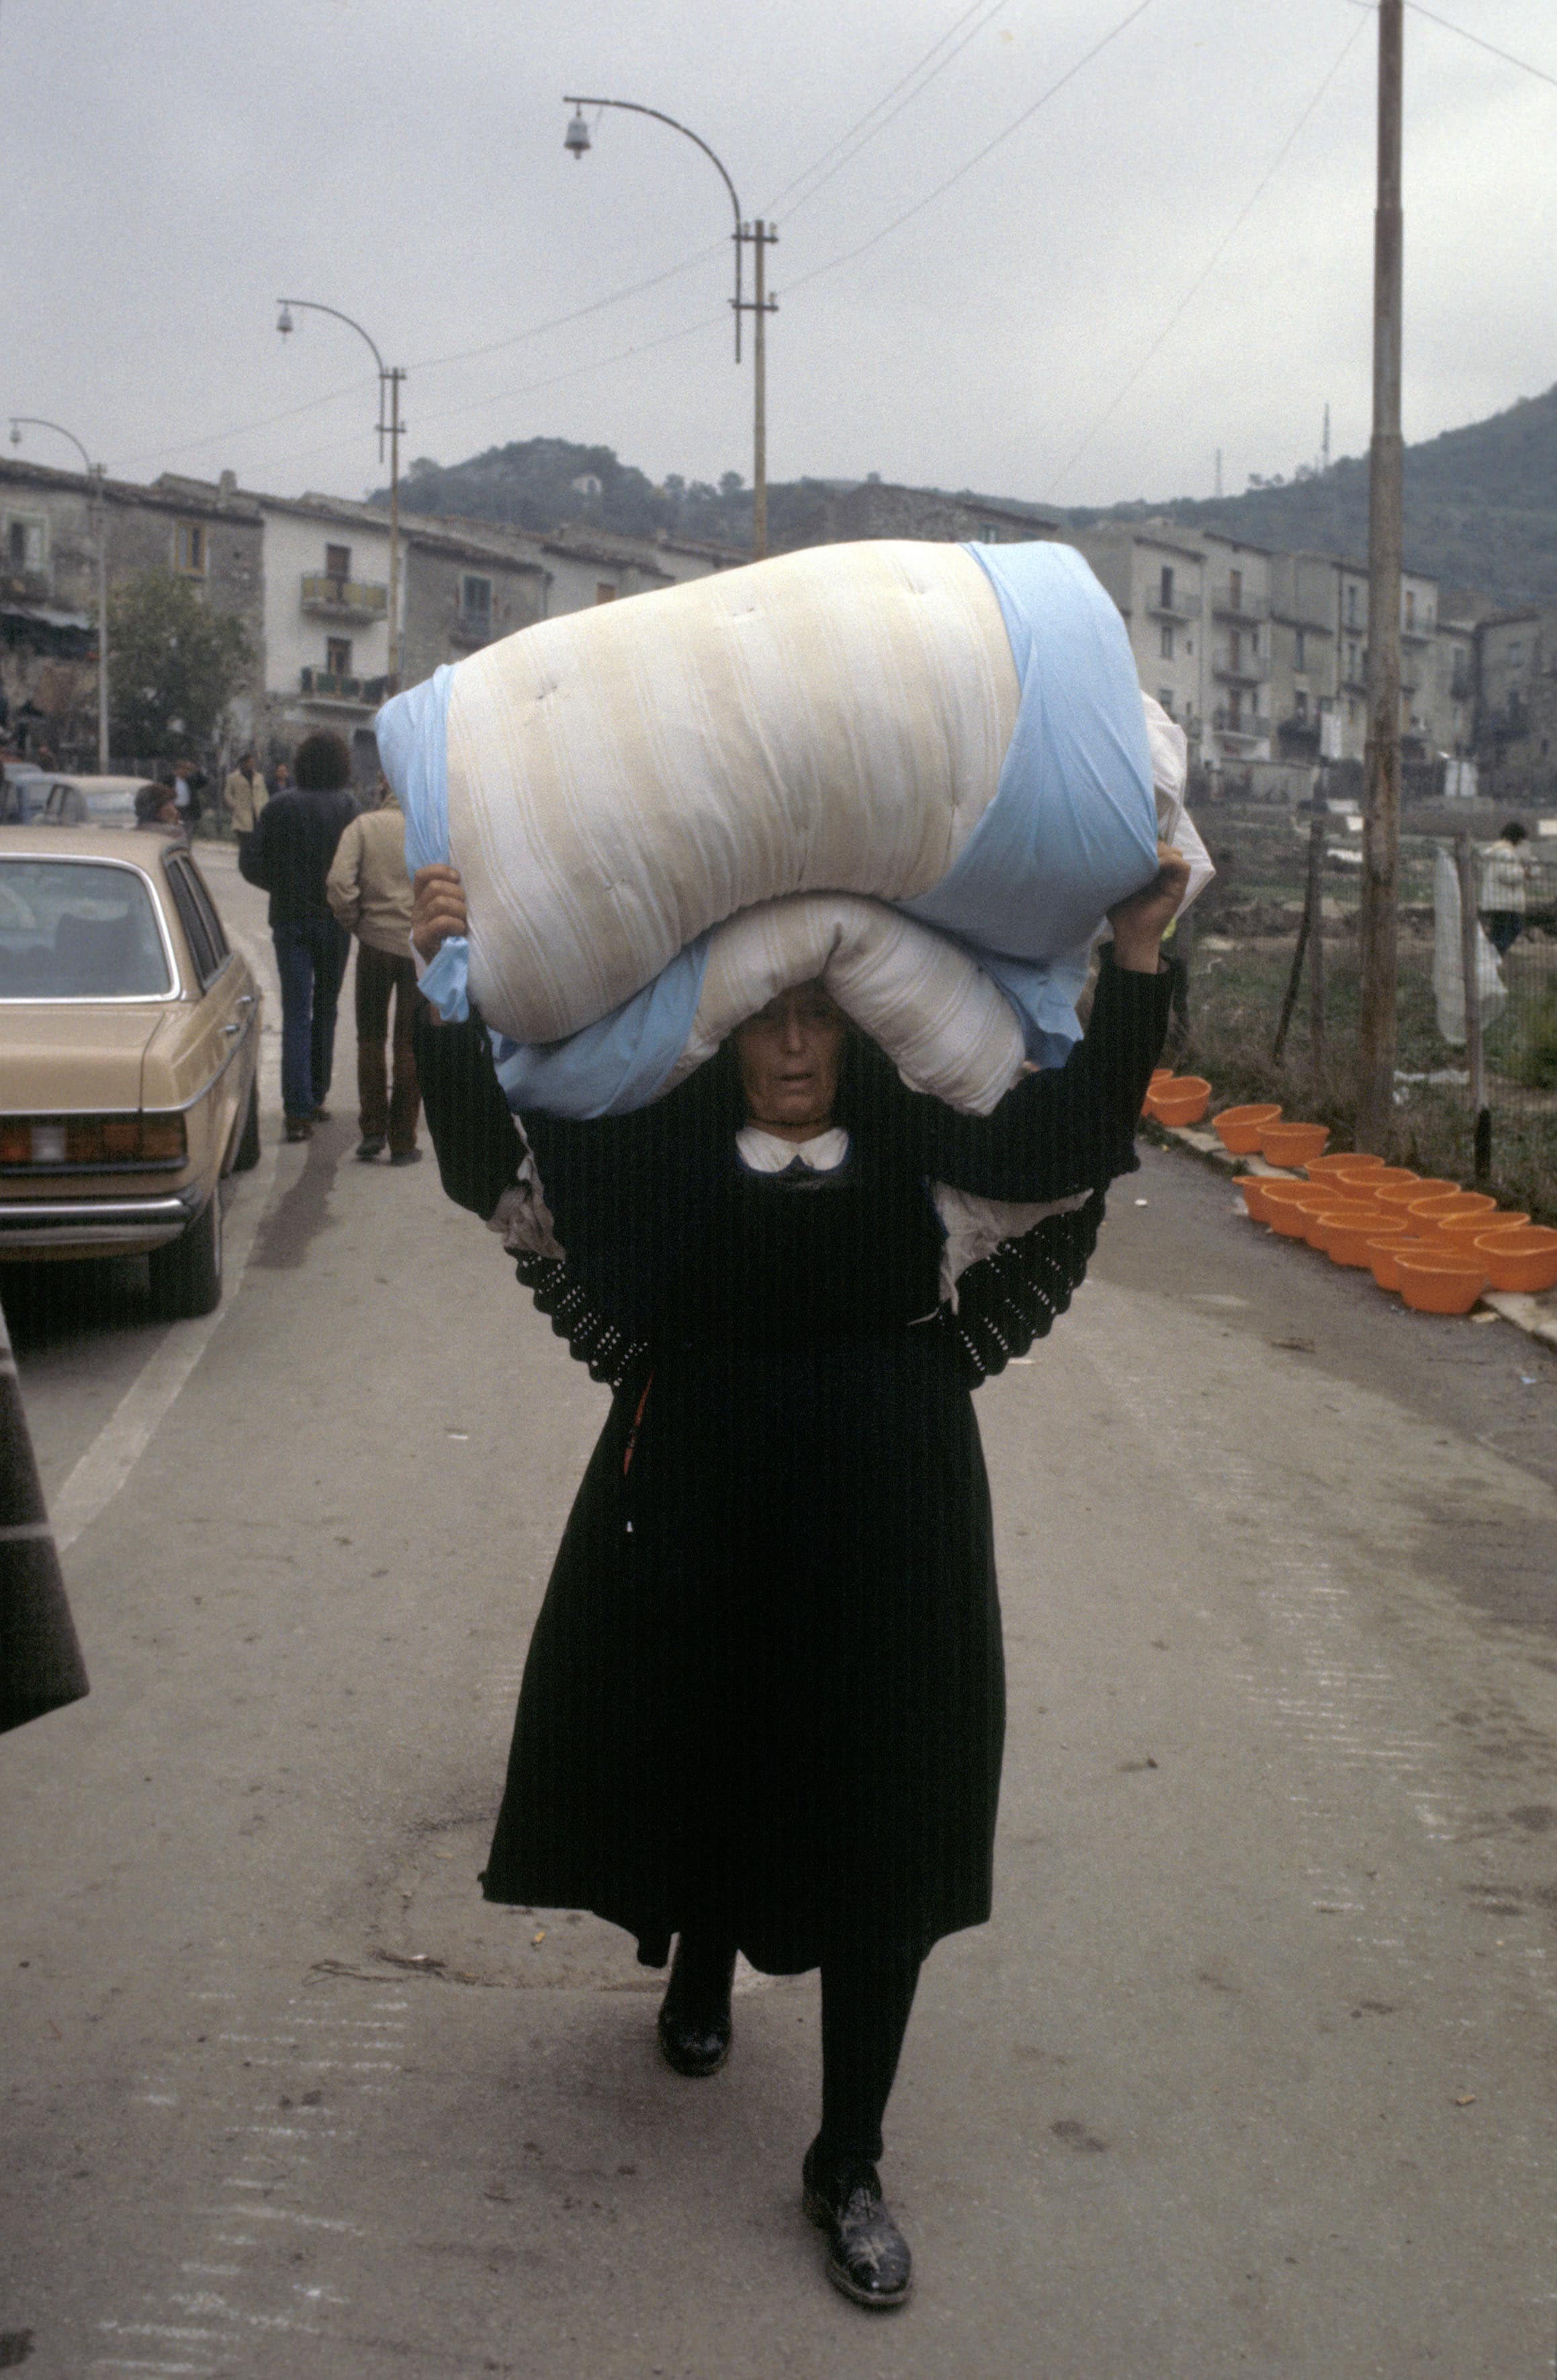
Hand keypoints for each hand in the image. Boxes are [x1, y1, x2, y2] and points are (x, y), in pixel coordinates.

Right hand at [412, 864, 467, 961]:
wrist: (449, 968)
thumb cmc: (456, 935)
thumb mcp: (453, 910)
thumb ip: (451, 894)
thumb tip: (460, 875)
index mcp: (422, 900)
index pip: (422, 875)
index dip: (441, 871)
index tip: (457, 878)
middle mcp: (417, 910)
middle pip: (435, 887)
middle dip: (457, 894)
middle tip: (464, 908)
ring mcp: (418, 925)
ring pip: (439, 902)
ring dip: (459, 910)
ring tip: (463, 922)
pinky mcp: (422, 940)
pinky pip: (441, 922)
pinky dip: (456, 924)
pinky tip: (459, 932)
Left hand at [1107, 842, 1190, 973]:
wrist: (1131, 936)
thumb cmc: (1122, 915)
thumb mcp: (1118, 886)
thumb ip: (1119, 870)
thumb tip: (1108, 852)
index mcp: (1151, 873)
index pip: (1155, 846)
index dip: (1145, 841)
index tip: (1130, 843)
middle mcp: (1164, 875)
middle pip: (1165, 846)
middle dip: (1152, 844)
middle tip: (1137, 849)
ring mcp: (1173, 881)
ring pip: (1175, 852)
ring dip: (1161, 852)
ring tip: (1146, 858)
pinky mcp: (1179, 888)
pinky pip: (1182, 865)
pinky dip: (1169, 861)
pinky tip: (1154, 865)